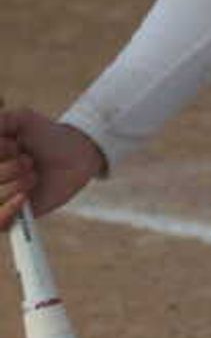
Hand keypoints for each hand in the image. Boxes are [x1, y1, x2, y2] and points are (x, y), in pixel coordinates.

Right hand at [0, 109, 104, 229]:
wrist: (75, 153)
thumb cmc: (45, 135)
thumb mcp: (20, 120)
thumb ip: (0, 122)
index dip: (0, 153)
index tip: (14, 145)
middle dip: (10, 168)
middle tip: (28, 160)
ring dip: (16, 184)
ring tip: (33, 174)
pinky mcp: (11, 217)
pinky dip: (9, 210)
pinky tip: (23, 197)